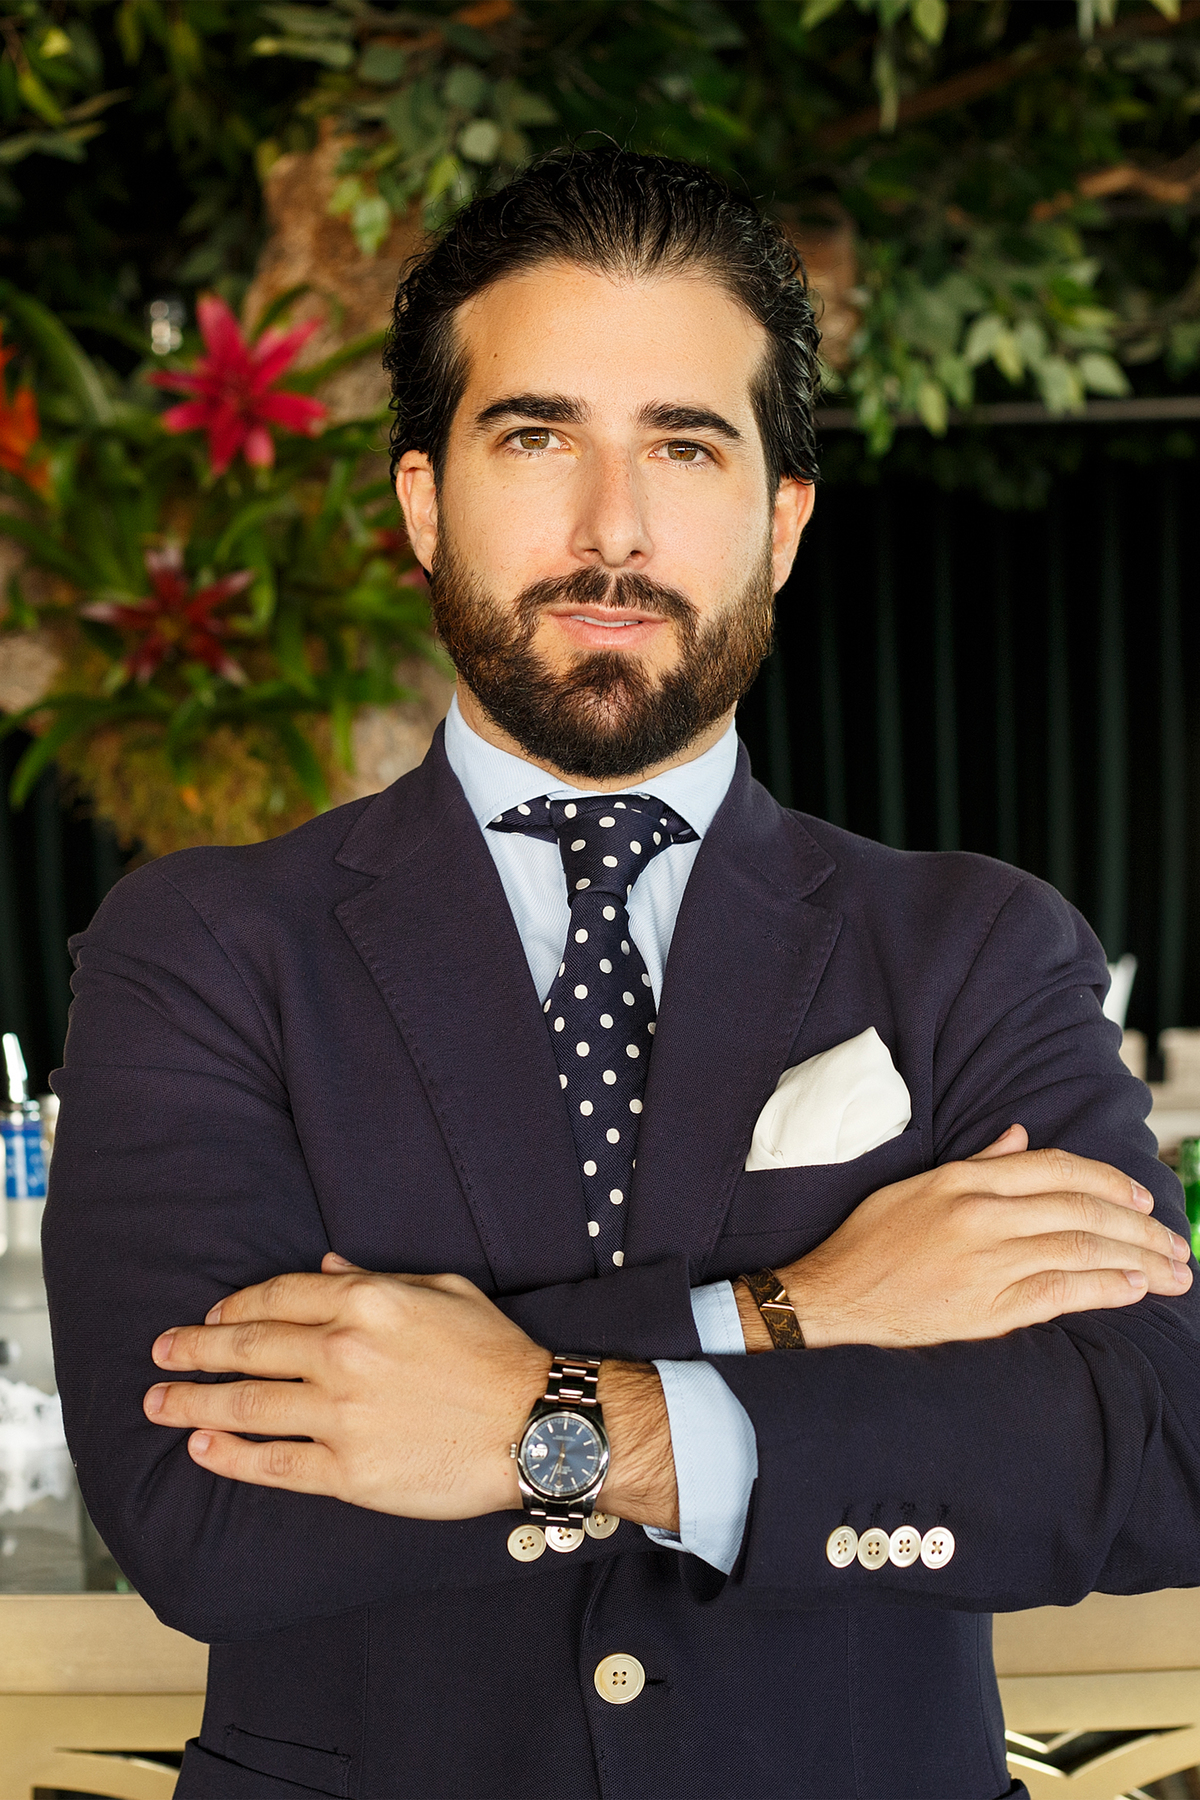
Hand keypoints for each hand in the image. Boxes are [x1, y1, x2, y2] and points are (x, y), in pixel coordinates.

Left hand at [144, 1255, 678, 1529]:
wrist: (536, 1425)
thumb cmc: (495, 1354)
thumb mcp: (443, 1290)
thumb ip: (376, 1278)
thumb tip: (326, 1267)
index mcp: (367, 1302)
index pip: (278, 1298)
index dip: (234, 1307)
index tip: (210, 1317)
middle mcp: (344, 1353)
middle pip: (247, 1348)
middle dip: (194, 1349)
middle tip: (160, 1353)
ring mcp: (341, 1415)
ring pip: (247, 1405)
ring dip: (193, 1403)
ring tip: (159, 1404)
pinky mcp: (348, 1472)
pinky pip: (273, 1463)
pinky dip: (231, 1455)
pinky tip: (204, 1447)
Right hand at [735, 1125, 1191, 1351]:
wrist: (831, 1300)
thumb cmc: (869, 1242)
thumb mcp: (916, 1186)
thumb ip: (976, 1162)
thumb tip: (1021, 1138)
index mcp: (963, 1181)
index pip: (1055, 1169)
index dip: (1107, 1181)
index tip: (1140, 1197)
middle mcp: (980, 1216)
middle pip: (1080, 1211)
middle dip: (1138, 1224)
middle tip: (1174, 1239)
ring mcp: (986, 1263)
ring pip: (1080, 1251)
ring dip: (1137, 1259)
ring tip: (1173, 1270)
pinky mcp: (987, 1309)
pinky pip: (1060, 1292)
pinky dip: (1104, 1288)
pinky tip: (1134, 1289)